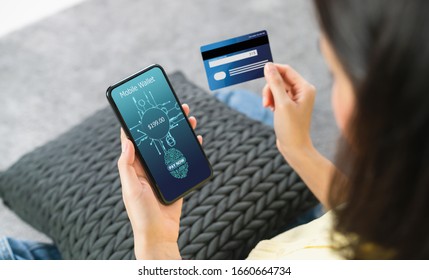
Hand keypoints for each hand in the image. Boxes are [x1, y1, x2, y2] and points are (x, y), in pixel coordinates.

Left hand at [117, 104, 201, 258]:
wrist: (159, 234)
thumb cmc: (141, 214)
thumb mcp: (131, 189)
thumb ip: (127, 165)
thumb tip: (127, 141)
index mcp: (134, 166)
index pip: (134, 139)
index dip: (138, 122)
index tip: (144, 107)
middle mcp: (148, 167)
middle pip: (157, 139)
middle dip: (165, 122)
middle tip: (174, 107)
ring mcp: (162, 172)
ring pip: (171, 146)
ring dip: (180, 132)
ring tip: (189, 119)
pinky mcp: (175, 178)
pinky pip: (183, 159)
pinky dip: (190, 148)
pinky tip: (196, 140)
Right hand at [262, 63, 315, 161]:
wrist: (294, 147)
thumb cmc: (291, 128)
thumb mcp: (281, 103)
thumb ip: (275, 83)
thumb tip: (268, 66)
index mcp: (305, 88)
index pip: (287, 70)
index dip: (273, 70)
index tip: (260, 73)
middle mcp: (303, 91)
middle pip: (281, 79)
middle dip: (270, 88)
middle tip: (266, 101)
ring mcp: (297, 98)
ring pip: (277, 88)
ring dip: (269, 95)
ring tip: (268, 107)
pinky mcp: (290, 105)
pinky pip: (277, 96)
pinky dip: (272, 101)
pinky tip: (271, 110)